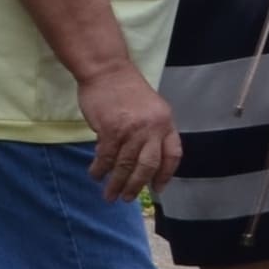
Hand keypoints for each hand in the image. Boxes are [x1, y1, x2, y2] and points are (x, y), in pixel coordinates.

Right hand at [77, 60, 182, 200]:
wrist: (107, 70)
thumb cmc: (127, 89)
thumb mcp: (152, 108)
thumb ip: (153, 131)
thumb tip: (148, 162)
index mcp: (165, 122)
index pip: (172, 154)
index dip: (166, 174)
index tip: (158, 188)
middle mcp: (152, 128)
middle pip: (148, 166)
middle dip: (137, 186)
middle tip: (127, 198)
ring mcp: (132, 129)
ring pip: (126, 165)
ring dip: (116, 183)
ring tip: (110, 195)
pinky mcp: (111, 130)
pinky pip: (106, 157)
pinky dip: (100, 169)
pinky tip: (96, 174)